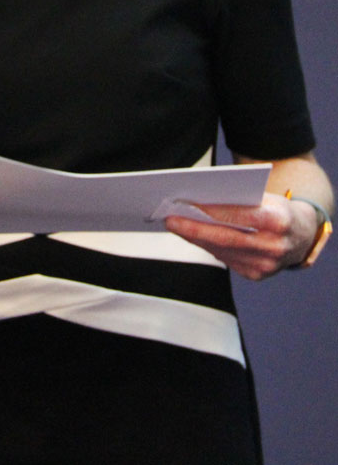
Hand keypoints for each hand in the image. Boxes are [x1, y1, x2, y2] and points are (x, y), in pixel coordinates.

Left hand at [164, 192, 318, 279]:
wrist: (301, 235)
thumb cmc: (276, 209)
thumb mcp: (264, 197)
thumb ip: (238, 200)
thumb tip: (199, 201)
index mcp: (279, 221)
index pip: (240, 215)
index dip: (212, 211)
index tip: (186, 204)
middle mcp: (274, 247)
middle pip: (226, 238)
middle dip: (194, 229)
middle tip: (170, 220)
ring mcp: (266, 265)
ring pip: (222, 250)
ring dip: (196, 238)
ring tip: (175, 225)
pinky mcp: (257, 275)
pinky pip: (225, 259)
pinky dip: (207, 246)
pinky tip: (193, 236)